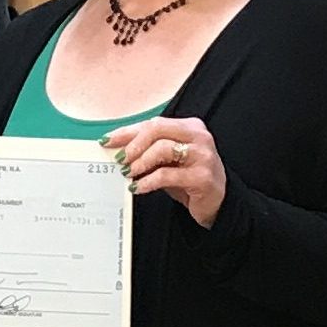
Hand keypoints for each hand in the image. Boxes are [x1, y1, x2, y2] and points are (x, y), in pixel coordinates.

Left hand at [104, 116, 226, 227]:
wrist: (218, 202)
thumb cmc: (190, 179)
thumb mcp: (169, 162)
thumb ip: (149, 152)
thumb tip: (118, 149)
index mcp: (190, 127)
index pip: (154, 123)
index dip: (128, 132)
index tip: (108, 140)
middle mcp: (198, 136)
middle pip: (157, 129)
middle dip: (133, 145)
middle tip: (120, 159)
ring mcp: (202, 155)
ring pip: (162, 149)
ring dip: (140, 162)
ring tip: (128, 173)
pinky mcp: (202, 176)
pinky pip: (167, 175)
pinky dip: (148, 181)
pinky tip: (138, 187)